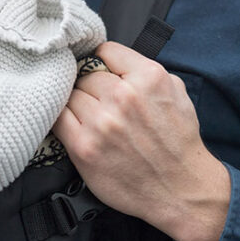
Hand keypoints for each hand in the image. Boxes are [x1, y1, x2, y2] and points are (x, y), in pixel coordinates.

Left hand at [54, 42, 229, 240]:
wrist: (181, 190)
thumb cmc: (178, 142)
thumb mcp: (176, 92)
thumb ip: (144, 71)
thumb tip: (112, 62)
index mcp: (148, 77)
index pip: (104, 51)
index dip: (101, 62)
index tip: (100, 71)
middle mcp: (123, 96)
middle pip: (84, 75)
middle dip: (90, 86)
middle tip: (99, 102)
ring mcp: (101, 122)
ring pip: (69, 95)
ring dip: (77, 104)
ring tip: (90, 117)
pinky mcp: (84, 147)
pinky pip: (58, 119)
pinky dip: (62, 119)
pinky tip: (74, 125)